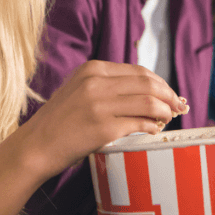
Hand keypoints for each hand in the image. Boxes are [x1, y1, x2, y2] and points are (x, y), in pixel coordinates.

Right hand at [20, 60, 187, 178]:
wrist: (35, 145)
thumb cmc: (60, 121)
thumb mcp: (79, 89)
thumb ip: (107, 84)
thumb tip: (147, 91)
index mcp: (92, 69)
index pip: (139, 71)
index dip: (160, 83)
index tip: (170, 93)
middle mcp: (96, 82)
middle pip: (148, 83)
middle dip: (169, 95)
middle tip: (178, 106)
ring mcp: (100, 105)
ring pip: (148, 102)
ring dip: (164, 111)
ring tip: (168, 119)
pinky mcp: (103, 128)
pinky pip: (139, 124)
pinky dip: (152, 126)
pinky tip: (153, 130)